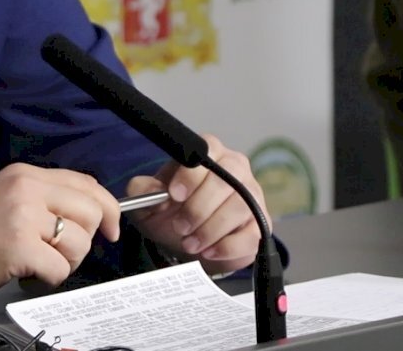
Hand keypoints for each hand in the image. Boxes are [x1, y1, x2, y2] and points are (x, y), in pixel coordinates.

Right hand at [0, 162, 119, 316]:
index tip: (110, 230)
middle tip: (60, 255)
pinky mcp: (18, 248)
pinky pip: (59, 269)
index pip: (87, 183)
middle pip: (91, 212)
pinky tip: (25, 276)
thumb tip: (85, 214)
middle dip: (85, 241)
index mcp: (26, 175)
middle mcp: (27, 188)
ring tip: (37, 265)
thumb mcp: (3, 197)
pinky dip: (47, 280)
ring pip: (80, 243)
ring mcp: (23, 217)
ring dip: (65, 263)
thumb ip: (41, 199)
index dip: (107, 208)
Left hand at [126, 134, 268, 273]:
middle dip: (199, 208)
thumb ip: (143, 189)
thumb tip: (155, 193)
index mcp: (208, 153)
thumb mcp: (148, 199)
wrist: (186, 238)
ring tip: (190, 243)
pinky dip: (227, 247)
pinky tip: (209, 251)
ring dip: (211, 229)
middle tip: (180, 226)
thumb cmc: (170, 210)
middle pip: (226, 180)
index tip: (174, 195)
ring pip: (240, 206)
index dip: (190, 175)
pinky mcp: (260, 224)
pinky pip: (252, 234)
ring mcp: (251, 195)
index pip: (206, 151)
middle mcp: (235, 168)